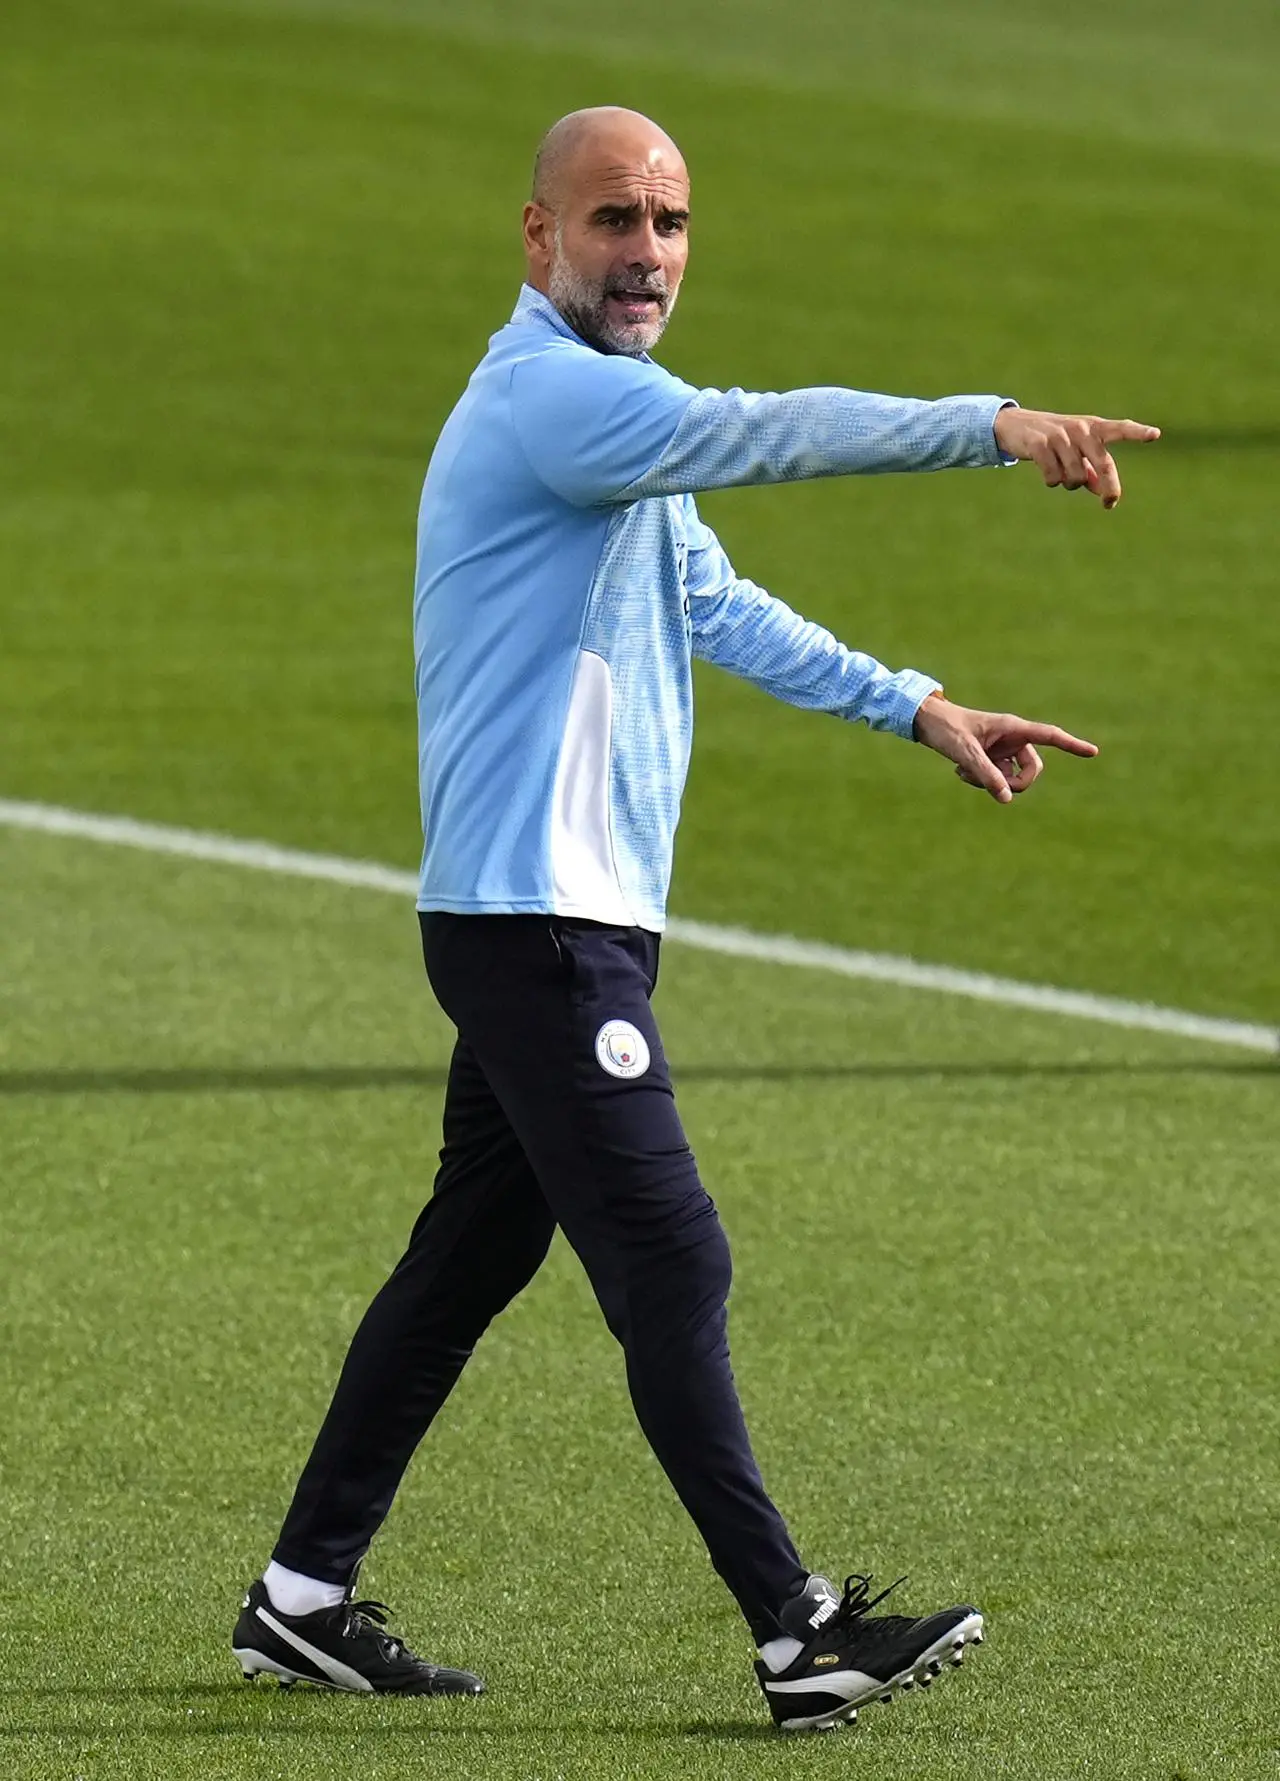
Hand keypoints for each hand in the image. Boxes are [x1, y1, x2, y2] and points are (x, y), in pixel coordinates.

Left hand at [913, 694, 1097, 804]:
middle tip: (991, 785)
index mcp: (1013, 727)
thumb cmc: (946, 729)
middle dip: (1016, 783)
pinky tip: (960, 771)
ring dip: (991, 783)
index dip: (1071, 745)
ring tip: (964, 772)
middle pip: (1033, 769)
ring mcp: (1003, 749)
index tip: (1093, 752)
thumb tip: (1007, 799)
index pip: (1050, 736)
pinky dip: (981, 781)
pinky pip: (998, 779)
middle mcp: (1013, 738)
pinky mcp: (992, 758)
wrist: (926, 722)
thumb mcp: (965, 753)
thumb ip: (986, 775)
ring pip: (1013, 778)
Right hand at [993, 407, 1159, 507]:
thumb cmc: (1057, 441)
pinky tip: (1048, 474)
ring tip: (1061, 475)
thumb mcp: (1079, 452)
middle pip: (1103, 464)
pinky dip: (1052, 481)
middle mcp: (1081, 429)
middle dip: (1109, 487)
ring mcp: (1060, 436)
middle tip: (1109, 503)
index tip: (1155, 435)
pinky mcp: (1040, 445)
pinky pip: (1053, 477)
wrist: (1018, 425)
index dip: (1137, 432)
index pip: (1120, 429)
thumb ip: (1093, 470)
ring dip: (1069, 484)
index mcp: (1094, 428)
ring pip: (1076, 477)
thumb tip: (1104, 493)